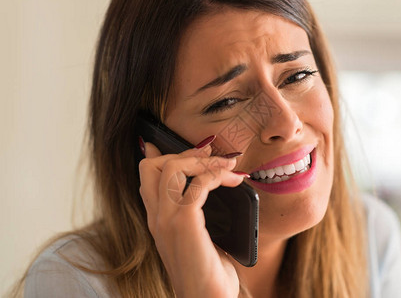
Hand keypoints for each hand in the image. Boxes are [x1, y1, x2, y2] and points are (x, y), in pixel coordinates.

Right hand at [138, 136, 245, 297]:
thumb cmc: (209, 272)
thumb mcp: (198, 238)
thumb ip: (196, 213)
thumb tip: (206, 188)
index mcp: (158, 220)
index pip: (147, 176)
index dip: (162, 154)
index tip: (190, 147)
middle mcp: (157, 217)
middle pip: (154, 165)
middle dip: (186, 153)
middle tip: (213, 156)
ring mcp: (167, 220)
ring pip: (173, 167)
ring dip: (205, 160)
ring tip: (228, 165)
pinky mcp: (185, 223)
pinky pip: (198, 183)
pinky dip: (217, 174)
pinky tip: (233, 180)